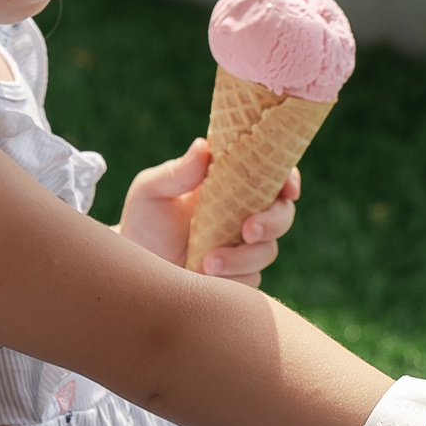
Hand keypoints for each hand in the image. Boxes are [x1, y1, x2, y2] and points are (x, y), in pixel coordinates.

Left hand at [115, 139, 300, 286]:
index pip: (273, 174)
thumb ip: (177, 172)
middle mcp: (246, 211)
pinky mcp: (240, 274)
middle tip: (248, 230)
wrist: (137, 266)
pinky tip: (205, 279)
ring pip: (267, 251)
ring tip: (207, 264)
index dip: (289, 179)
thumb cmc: (145, 221)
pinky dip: (232, 279)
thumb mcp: (151, 191)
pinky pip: (251, 278)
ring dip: (242, 258)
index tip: (287, 189)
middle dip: (272, 222)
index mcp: (232, 182)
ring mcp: (245, 245)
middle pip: (282, 214)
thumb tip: (203, 146)